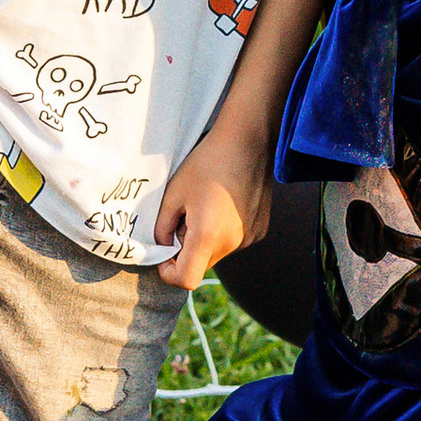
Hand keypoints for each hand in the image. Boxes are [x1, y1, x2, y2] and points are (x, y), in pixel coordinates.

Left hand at [152, 124, 269, 294]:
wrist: (248, 141)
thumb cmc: (207, 163)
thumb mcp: (173, 194)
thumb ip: (162, 227)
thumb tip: (163, 246)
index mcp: (208, 236)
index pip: (186, 280)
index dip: (169, 273)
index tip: (164, 254)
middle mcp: (233, 243)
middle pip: (201, 265)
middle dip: (186, 250)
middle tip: (183, 218)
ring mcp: (249, 238)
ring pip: (217, 253)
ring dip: (205, 240)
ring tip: (205, 206)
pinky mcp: (259, 230)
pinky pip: (233, 241)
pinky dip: (222, 232)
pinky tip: (223, 204)